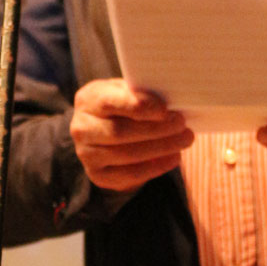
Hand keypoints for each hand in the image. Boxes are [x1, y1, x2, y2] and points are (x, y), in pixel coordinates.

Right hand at [70, 78, 193, 191]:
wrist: (102, 128)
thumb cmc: (122, 103)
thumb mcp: (125, 90)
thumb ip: (140, 92)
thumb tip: (171, 100)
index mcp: (88, 99)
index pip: (110, 103)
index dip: (139, 107)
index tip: (165, 109)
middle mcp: (81, 128)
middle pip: (120, 132)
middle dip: (156, 129)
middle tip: (182, 123)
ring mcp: (86, 154)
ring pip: (126, 155)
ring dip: (161, 148)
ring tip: (185, 139)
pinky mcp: (98, 175)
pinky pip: (128, 175)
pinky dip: (155, 168)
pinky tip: (174, 157)